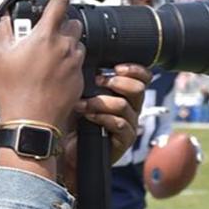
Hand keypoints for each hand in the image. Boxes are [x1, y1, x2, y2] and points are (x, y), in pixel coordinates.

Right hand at [0, 0, 84, 133]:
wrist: (31, 121)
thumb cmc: (14, 91)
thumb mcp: (0, 54)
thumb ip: (3, 25)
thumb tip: (0, 6)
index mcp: (46, 36)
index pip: (60, 2)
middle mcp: (65, 46)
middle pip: (73, 22)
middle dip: (61, 23)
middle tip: (45, 33)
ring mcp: (75, 63)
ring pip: (77, 43)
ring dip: (66, 44)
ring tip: (48, 55)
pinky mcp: (79, 79)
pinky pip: (78, 63)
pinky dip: (68, 63)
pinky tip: (53, 73)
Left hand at [59, 64, 151, 191]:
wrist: (64, 151)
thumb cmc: (72, 120)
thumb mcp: (81, 93)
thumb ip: (92, 78)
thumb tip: (89, 57)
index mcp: (126, 94)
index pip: (143, 77)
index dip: (135, 69)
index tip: (116, 67)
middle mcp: (131, 109)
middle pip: (139, 89)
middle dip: (117, 82)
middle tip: (98, 82)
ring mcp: (129, 125)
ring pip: (124, 105)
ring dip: (100, 101)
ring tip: (82, 104)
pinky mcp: (123, 141)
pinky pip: (119, 124)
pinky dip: (101, 118)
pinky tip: (88, 117)